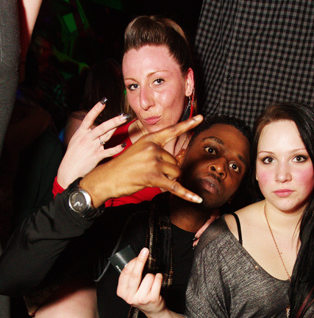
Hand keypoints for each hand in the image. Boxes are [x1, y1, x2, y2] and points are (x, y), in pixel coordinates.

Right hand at [57, 101, 128, 187]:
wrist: (68, 171)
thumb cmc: (73, 156)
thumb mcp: (76, 141)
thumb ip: (86, 134)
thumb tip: (95, 128)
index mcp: (81, 133)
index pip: (89, 118)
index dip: (96, 109)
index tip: (104, 101)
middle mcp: (87, 138)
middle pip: (102, 127)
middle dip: (114, 120)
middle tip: (124, 114)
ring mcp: (92, 147)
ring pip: (106, 135)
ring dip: (116, 127)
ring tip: (125, 120)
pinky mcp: (96, 157)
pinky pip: (108, 151)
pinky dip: (116, 148)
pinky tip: (123, 144)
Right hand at [81, 115, 203, 207]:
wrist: (108, 178)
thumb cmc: (124, 166)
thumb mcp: (139, 151)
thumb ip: (156, 151)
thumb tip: (175, 161)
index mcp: (149, 139)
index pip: (172, 130)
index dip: (187, 124)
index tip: (200, 118)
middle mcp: (153, 148)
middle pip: (175, 161)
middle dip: (168, 170)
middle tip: (151, 173)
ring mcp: (153, 162)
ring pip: (175, 173)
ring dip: (169, 179)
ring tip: (151, 178)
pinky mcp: (154, 177)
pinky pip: (175, 187)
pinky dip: (187, 194)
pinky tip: (197, 199)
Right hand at [116, 248, 165, 317]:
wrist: (153, 310)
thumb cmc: (142, 295)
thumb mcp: (132, 288)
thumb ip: (131, 276)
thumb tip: (137, 259)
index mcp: (122, 292)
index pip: (126, 273)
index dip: (133, 262)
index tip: (139, 254)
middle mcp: (130, 297)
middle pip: (135, 274)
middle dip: (140, 260)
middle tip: (145, 251)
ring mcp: (141, 299)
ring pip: (149, 276)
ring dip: (152, 275)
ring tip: (152, 282)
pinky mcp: (152, 299)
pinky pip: (157, 281)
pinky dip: (159, 278)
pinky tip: (157, 282)